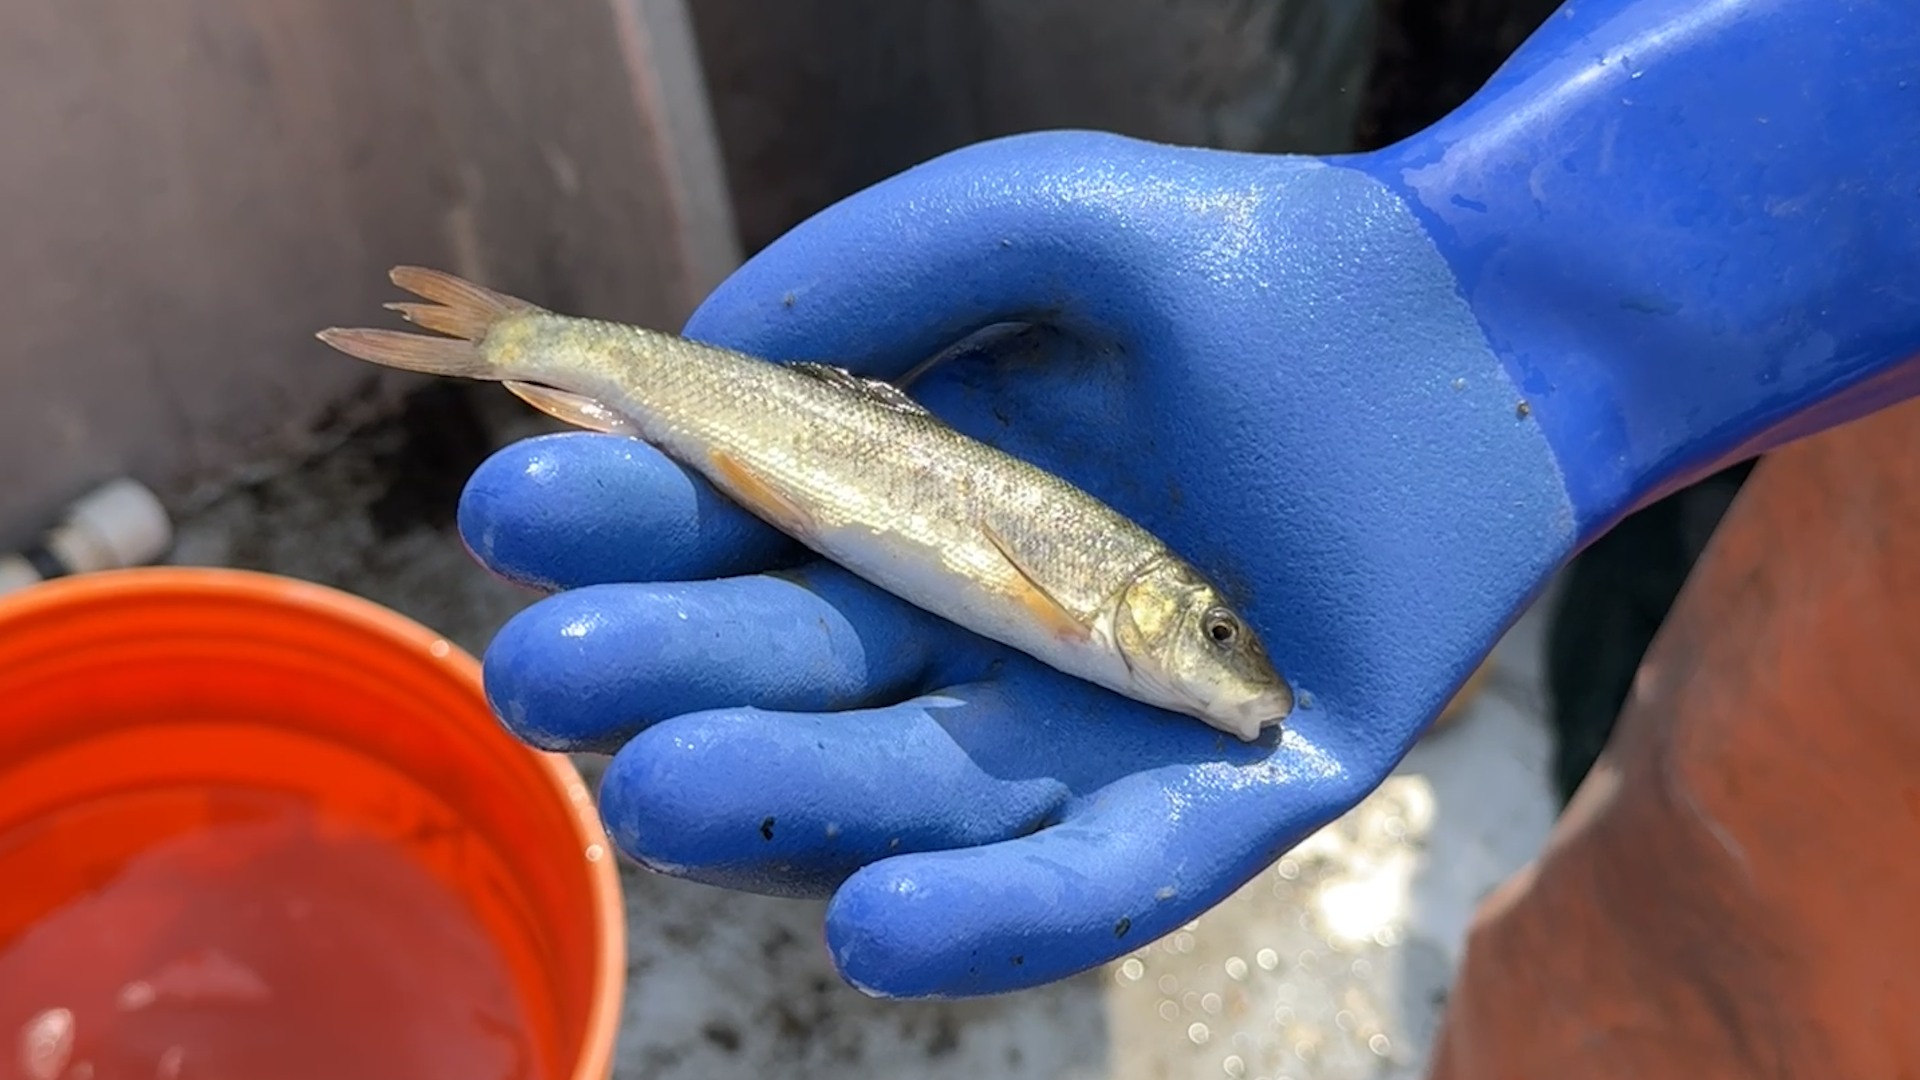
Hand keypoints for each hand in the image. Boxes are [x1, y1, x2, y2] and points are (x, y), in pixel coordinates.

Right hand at [456, 130, 1572, 996]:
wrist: (1475, 324)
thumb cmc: (1250, 258)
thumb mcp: (1033, 222)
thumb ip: (866, 271)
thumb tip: (698, 363)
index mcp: (926, 497)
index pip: (747, 530)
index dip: (633, 525)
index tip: (518, 505)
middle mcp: (986, 624)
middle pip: (805, 675)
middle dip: (672, 679)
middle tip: (550, 678)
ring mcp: (1096, 718)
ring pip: (920, 791)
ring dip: (791, 806)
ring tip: (660, 796)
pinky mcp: (1223, 788)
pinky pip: (1099, 875)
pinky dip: (995, 913)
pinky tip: (875, 928)